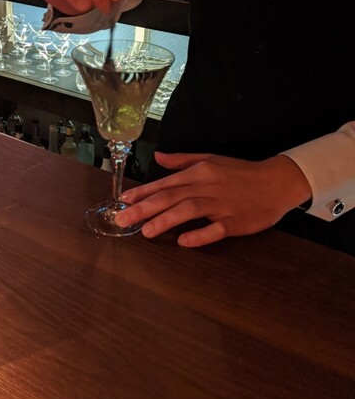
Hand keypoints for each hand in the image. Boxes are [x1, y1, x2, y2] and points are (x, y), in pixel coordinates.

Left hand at [116, 151, 311, 246]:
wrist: (276, 182)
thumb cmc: (240, 172)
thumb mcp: (210, 159)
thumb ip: (182, 160)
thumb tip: (158, 157)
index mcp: (199, 172)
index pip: (165, 183)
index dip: (143, 193)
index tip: (123, 201)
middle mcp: (207, 186)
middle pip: (171, 196)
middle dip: (144, 208)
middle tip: (122, 219)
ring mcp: (221, 204)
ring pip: (189, 210)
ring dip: (166, 220)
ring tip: (146, 232)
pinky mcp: (236, 221)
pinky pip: (216, 228)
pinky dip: (200, 234)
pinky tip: (185, 241)